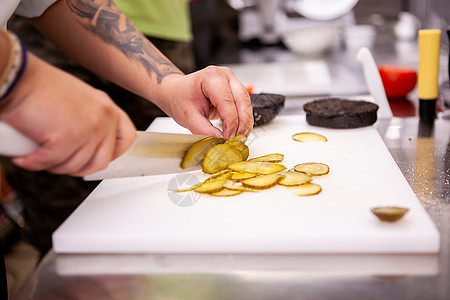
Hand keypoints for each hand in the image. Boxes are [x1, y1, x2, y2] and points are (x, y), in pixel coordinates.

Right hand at [0, 53, 135, 175]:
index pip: (127, 138)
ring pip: (75, 166)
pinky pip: (52, 163)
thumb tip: (88, 146)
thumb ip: (89, 120)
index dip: (113, 153)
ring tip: (38, 154)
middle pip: (101, 161)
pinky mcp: (67, 138)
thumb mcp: (78, 101)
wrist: (16, 76)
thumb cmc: (39, 87)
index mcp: (107, 107)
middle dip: (76, 167)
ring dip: (53, 166)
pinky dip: (34, 163)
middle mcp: (103, 117)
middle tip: (56, 161)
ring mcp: (88, 128)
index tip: (96, 158)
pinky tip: (24, 157)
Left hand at [156, 66, 253, 138]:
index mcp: (211, 77)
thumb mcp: (189, 117)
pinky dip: (244, 120)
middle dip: (242, 122)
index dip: (231, 122)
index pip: (227, 101)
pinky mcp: (235, 90)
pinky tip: (239, 131)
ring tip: (239, 138)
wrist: (177, 92)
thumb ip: (205, 130)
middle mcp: (224, 75)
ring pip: (246, 103)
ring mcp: (231, 81)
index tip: (228, 137)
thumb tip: (221, 140)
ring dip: (245, 122)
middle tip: (237, 139)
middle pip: (242, 100)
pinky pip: (244, 105)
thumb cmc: (180, 99)